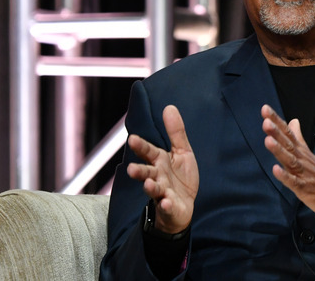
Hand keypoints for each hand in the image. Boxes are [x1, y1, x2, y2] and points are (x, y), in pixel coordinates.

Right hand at [126, 105, 198, 233]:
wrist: (183, 206)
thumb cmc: (179, 178)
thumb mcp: (182, 152)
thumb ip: (175, 132)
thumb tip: (169, 106)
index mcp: (159, 161)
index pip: (148, 151)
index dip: (141, 146)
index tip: (132, 139)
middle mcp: (157, 176)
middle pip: (146, 172)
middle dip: (138, 171)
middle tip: (131, 169)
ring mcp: (162, 193)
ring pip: (154, 190)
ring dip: (150, 188)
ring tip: (149, 185)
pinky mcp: (169, 208)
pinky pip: (167, 207)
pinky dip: (166, 205)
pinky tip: (167, 203)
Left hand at [261, 104, 314, 234]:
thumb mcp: (308, 154)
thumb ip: (298, 137)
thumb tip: (293, 120)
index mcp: (301, 151)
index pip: (288, 132)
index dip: (276, 121)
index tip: (265, 108)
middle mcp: (302, 159)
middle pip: (288, 143)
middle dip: (276, 132)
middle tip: (266, 121)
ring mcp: (304, 173)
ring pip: (290, 160)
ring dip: (279, 150)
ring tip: (268, 140)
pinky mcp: (305, 189)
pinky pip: (293, 182)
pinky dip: (285, 176)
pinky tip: (275, 170)